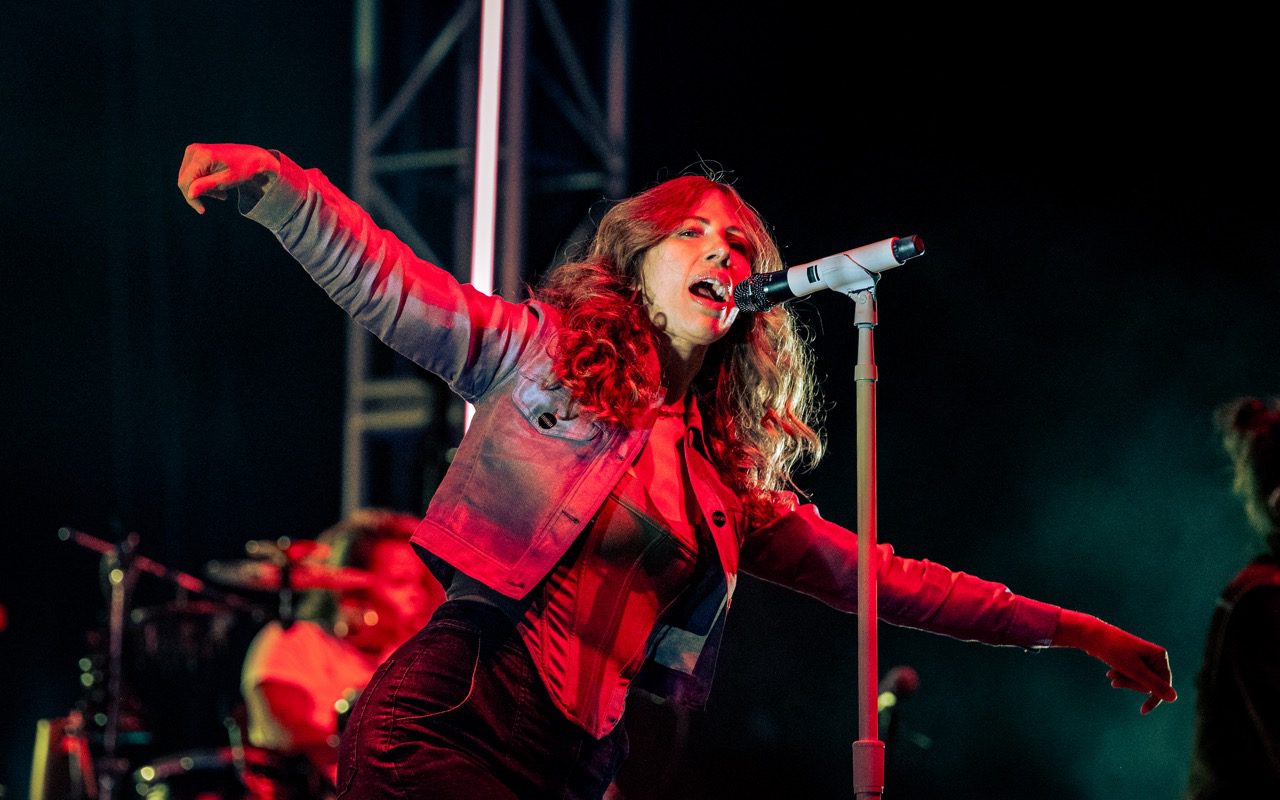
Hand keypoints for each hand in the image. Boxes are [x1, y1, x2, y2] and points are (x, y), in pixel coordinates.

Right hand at [177, 142, 279, 213]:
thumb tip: (189, 194)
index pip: (185, 181)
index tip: (202, 210)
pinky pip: (193, 173)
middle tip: (220, 196)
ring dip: (202, 188)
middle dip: (199, 192)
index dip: (191, 198)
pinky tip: (219, 188)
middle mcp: (194, 150)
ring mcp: (194, 151)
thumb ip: (207, 186)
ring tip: (222, 193)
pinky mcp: (196, 153)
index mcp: (202, 156)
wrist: (254, 157)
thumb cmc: (244, 169)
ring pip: (188, 177)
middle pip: (185, 180)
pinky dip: (204, 182)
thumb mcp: (227, 181)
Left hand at [1054, 609, 1175, 714]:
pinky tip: (1110, 674)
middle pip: (1150, 683)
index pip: (1163, 685)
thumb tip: (1174, 698)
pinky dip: (1122, 676)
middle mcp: (1154, 656)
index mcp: (1160, 656)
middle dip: (1132, 684)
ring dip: (1125, 680)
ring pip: (1139, 680)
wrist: (1092, 635)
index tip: (1142, 711)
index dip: (1154, 699)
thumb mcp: (1134, 671)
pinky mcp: (1133, 659)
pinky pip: (1132, 675)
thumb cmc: (1114, 651)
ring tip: (1110, 676)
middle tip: (1113, 681)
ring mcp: (1144, 657)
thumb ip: (1154, 684)